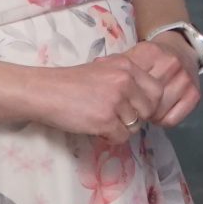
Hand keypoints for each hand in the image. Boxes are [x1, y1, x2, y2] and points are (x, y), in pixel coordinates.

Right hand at [29, 53, 167, 141]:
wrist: (45, 91)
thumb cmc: (71, 82)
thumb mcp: (104, 69)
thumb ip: (126, 79)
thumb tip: (147, 99)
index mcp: (127, 66)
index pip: (157, 90)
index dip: (148, 103)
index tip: (135, 108)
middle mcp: (125, 81)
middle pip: (149, 110)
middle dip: (137, 117)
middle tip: (118, 117)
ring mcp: (116, 101)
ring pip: (135, 126)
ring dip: (120, 128)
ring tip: (101, 120)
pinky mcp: (106, 120)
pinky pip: (121, 137)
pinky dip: (110, 137)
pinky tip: (96, 128)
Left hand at [124, 37, 201, 127]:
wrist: (179, 48)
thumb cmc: (149, 57)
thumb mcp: (131, 56)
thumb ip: (115, 64)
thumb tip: (97, 70)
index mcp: (150, 52)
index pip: (131, 84)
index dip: (123, 97)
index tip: (122, 100)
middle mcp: (170, 64)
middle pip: (145, 101)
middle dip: (136, 109)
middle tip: (133, 109)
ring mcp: (184, 79)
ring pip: (158, 112)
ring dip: (149, 116)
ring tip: (147, 110)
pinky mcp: (194, 93)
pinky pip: (172, 120)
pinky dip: (163, 120)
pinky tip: (160, 112)